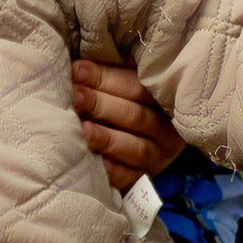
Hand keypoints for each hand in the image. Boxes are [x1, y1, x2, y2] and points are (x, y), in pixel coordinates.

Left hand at [70, 58, 183, 182]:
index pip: (136, 87)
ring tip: (85, 129)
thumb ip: (115, 72)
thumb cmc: (129, 102)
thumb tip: (82, 63)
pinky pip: (132, 178)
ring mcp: (158, 156)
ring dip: (108, 138)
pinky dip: (117, 172)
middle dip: (102, 105)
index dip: (106, 79)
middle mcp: (166, 129)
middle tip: (77, 97)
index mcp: (163, 99)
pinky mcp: (146, 179)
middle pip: (135, 116)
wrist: (152, 140)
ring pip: (135, 148)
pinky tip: (101, 164)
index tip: (77, 70)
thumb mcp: (131, 82)